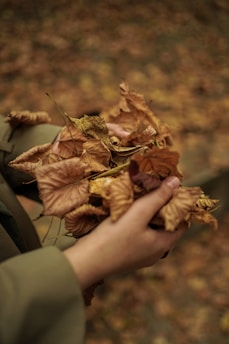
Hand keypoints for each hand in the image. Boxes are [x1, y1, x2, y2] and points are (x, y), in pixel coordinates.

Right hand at [64, 176, 185, 288]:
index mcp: (163, 244)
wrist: (86, 261)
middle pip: (166, 226)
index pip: (181, 222)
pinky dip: (137, 224)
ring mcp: (142, 256)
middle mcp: (156, 253)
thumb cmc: (113, 237)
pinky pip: (140, 236)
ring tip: (138, 199)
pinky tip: (127, 215)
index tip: (167, 189)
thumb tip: (176, 182)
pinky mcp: (128, 255)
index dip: (177, 204)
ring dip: (147, 215)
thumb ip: (157, 197)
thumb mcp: (137, 213)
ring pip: (151, 231)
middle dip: (160, 208)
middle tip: (151, 190)